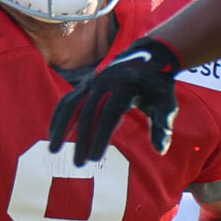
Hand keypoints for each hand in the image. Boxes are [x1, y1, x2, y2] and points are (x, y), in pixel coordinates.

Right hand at [46, 37, 182, 166]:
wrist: (149, 57)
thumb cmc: (157, 86)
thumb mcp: (167, 102)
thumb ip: (162, 125)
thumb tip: (159, 150)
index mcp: (126, 86)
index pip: (109, 114)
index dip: (100, 136)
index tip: (94, 158)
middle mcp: (105, 82)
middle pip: (88, 112)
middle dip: (81, 139)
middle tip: (78, 163)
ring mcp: (92, 81)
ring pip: (71, 104)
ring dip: (61, 128)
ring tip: (53, 150)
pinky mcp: (85, 84)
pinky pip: (68, 100)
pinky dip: (59, 117)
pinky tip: (53, 134)